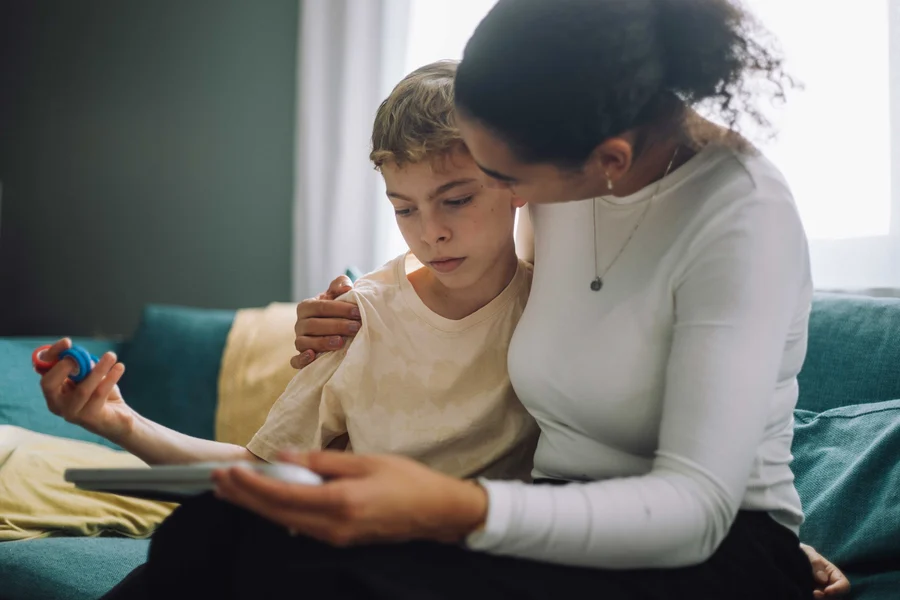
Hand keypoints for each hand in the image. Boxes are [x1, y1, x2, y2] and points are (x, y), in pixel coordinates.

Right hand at [39, 338, 133, 441]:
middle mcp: (57, 404)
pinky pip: (99, 395)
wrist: (118, 418)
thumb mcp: (88, 377)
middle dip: (64, 366)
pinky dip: (110, 378)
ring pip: (82, 389)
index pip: (43, 371)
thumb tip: (79, 355)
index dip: (52, 355)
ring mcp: (71, 413)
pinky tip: (119, 367)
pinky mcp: (89, 418)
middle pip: (50, 383)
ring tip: (111, 355)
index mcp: (53, 391)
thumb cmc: (100, 394)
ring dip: (98, 369)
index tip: (67, 342)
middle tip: (83, 355)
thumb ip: (81, 366)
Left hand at [212, 451, 486, 545]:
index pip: (283, 494)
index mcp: (340, 502)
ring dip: (256, 505)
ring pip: (284, 521)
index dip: (252, 484)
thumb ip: (323, 462)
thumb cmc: (407, 480)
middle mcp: (332, 526)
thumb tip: (285, 456)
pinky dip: (277, 511)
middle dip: (244, 497)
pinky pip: (300, 525)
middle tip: (216, 481)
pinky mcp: (340, 538)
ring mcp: (335, 536)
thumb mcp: (366, 461)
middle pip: (276, 513)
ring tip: (231, 491)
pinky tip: (266, 502)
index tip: (228, 472)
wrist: (437, 512)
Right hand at [292, 275, 360, 368]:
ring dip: (322, 342)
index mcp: (306, 307)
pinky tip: (312, 356)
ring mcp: (299, 341)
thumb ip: (341, 285)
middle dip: (336, 326)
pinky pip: (295, 361)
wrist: (334, 327)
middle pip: (313, 325)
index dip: (339, 309)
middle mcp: (300, 324)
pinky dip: (301, 360)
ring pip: (304, 342)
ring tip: (341, 342)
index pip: (321, 307)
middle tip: (355, 328)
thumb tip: (347, 287)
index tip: (358, 312)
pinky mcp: (300, 358)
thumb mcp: (337, 294)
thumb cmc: (336, 309)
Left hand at [801, 543, 850, 597]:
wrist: (790, 557)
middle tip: (814, 593)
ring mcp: (821, 591)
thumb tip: (823, 580)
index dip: (838, 590)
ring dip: (820, 599)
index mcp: (834, 574)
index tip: (826, 591)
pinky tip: (805, 593)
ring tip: (810, 593)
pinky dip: (811, 597)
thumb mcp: (808, 553)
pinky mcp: (812, 594)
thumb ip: (816, 562)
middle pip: (837, 596)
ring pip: (826, 599)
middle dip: (827, 597)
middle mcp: (830, 585)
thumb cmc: (803, 553)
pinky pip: (816, 599)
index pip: (844, 585)